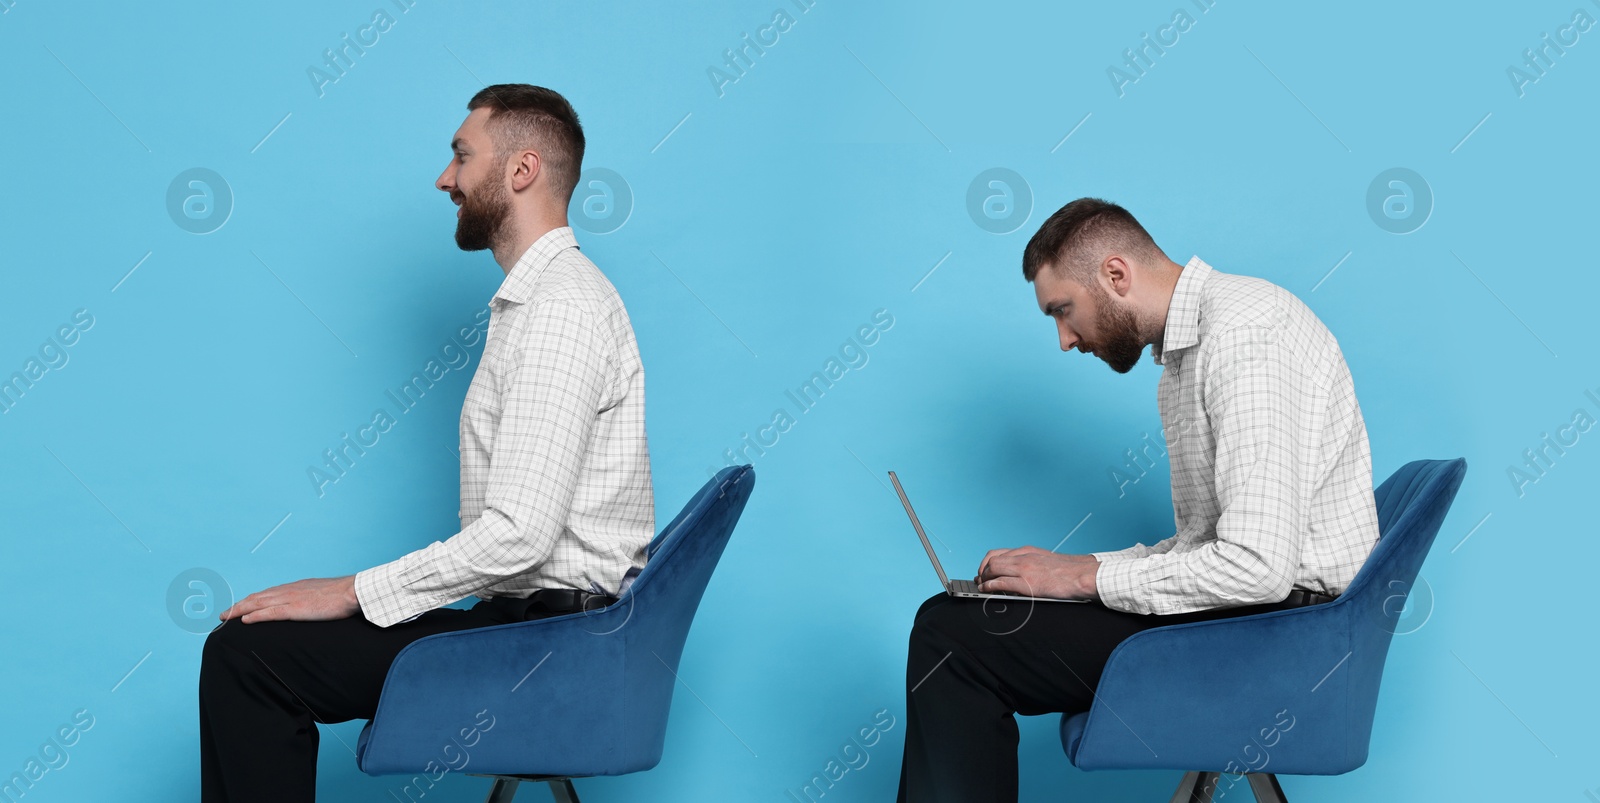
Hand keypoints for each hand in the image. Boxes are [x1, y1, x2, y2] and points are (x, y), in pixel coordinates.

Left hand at [220, 576, 359, 623]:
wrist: (353, 591)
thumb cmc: (344, 595)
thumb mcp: (324, 595)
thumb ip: (313, 600)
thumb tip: (310, 607)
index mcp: (296, 587)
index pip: (268, 594)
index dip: (252, 601)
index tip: (241, 607)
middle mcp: (289, 590)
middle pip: (257, 597)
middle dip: (239, 605)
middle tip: (224, 613)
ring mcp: (291, 599)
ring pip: (258, 603)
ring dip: (239, 610)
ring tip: (226, 617)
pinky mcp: (295, 609)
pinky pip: (270, 613)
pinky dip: (255, 615)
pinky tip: (244, 620)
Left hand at [976, 547, 1099, 599]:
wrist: (1082, 574)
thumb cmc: (1068, 571)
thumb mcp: (1045, 560)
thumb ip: (1031, 563)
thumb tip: (1020, 572)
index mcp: (1027, 551)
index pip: (999, 553)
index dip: (987, 562)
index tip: (983, 570)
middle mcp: (1023, 557)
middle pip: (992, 560)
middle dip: (982, 571)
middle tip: (979, 579)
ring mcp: (1024, 569)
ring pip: (993, 569)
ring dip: (983, 579)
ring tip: (981, 586)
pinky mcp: (1026, 583)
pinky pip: (1000, 583)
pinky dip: (989, 587)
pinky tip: (986, 591)